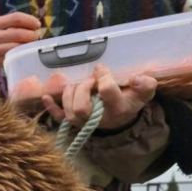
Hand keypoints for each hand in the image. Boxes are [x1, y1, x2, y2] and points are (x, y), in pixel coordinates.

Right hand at [0, 13, 40, 77]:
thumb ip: (4, 26)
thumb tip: (27, 25)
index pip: (16, 18)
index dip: (30, 21)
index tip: (37, 25)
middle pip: (18, 33)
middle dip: (32, 35)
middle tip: (36, 37)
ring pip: (16, 46)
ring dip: (27, 46)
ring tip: (30, 46)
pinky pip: (10, 57)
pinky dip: (18, 55)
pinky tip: (21, 54)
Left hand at [42, 64, 156, 129]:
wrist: (120, 120)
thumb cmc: (130, 101)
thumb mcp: (144, 93)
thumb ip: (145, 84)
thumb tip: (136, 78)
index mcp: (118, 108)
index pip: (106, 92)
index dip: (103, 77)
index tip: (101, 69)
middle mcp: (98, 119)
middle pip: (81, 107)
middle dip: (83, 88)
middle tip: (89, 80)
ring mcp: (83, 122)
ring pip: (69, 112)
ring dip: (70, 93)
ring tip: (77, 84)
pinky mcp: (73, 122)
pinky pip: (58, 117)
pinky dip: (51, 107)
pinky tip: (46, 96)